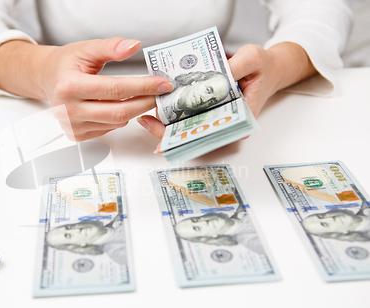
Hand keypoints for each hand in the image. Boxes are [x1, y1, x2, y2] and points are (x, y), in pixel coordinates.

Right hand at [0, 38, 172, 140]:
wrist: (47, 79)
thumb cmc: (66, 64)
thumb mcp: (86, 49)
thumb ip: (111, 47)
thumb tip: (133, 46)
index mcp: (69, 86)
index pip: (114, 89)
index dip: (142, 87)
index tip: (162, 84)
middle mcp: (68, 109)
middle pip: (118, 112)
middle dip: (144, 102)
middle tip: (160, 94)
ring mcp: (71, 125)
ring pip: (115, 123)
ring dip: (134, 110)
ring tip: (142, 97)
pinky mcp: (76, 135)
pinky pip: (108, 129)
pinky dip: (120, 119)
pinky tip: (120, 106)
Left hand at [137, 42, 316, 141]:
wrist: (269, 68)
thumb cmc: (263, 68)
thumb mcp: (253, 59)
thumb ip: (236, 66)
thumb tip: (215, 72)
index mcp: (239, 119)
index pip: (210, 134)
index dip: (187, 138)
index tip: (167, 140)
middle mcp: (225, 122)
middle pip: (195, 134)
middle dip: (169, 132)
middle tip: (148, 123)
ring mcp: (215, 116)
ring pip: (188, 126)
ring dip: (167, 123)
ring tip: (146, 117)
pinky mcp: (208, 108)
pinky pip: (188, 113)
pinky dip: (173, 111)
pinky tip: (157, 107)